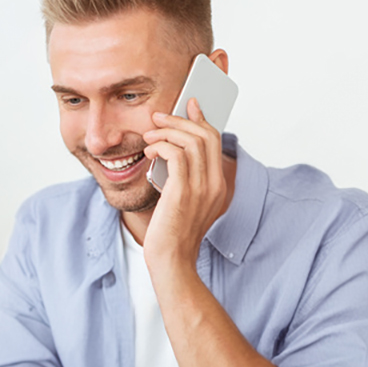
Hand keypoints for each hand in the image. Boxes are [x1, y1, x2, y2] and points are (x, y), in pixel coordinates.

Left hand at [140, 98, 232, 269]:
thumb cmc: (171, 234)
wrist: (171, 261)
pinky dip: (161, 145)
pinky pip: (175, 154)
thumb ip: (183, 178)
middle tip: (158, 118)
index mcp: (218, 186)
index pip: (214, 141)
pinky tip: (149, 150)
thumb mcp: (182, 201)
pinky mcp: (183, 192)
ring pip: (191, 141)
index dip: (200, 119)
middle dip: (180, 120)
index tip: (188, 105)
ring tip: (149, 136)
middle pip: (206, 135)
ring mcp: (201, 189)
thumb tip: (169, 151)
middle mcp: (215, 184)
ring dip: (167, 131)